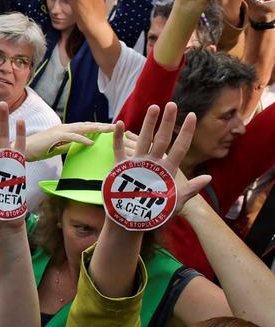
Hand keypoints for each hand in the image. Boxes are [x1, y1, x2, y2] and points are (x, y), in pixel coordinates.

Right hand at [24, 121, 114, 159]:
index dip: (97, 127)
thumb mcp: (56, 147)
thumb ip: (67, 145)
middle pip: (87, 125)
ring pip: (82, 128)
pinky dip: (83, 139)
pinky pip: (72, 137)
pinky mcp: (56, 136)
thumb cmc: (38, 149)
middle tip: (116, 126)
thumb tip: (77, 146)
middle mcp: (65, 127)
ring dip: (97, 128)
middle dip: (102, 126)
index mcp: (65, 129)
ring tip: (109, 130)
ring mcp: (60, 130)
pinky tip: (92, 142)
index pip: (85, 127)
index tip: (109, 129)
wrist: (23, 148)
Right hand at [111, 102, 209, 219]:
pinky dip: (118, 138)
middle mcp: (152, 163)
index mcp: (166, 169)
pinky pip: (119, 149)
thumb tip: (208, 177)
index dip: (186, 132)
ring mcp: (136, 163)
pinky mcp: (120, 167)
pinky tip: (120, 124)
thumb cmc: (154, 213)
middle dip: (167, 122)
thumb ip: (190, 190)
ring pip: (143, 139)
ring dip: (147, 124)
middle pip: (161, 138)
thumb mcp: (175, 203)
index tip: (192, 116)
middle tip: (172, 104)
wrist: (131, 221)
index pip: (180, 147)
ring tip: (153, 107)